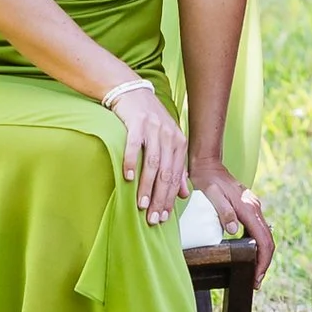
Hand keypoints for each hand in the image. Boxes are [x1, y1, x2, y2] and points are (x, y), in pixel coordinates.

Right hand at [107, 78, 188, 223]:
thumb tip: (184, 194)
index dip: (169, 199)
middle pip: (166, 173)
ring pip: (152, 163)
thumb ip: (177, 167)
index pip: (175, 176)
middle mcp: (169, 135)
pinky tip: (127, 177)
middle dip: (160, 198)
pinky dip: (131, 162)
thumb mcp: (168, 142)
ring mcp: (153, 128)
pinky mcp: (137, 122)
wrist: (133, 93)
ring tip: (141, 204)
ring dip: (147, 186)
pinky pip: (134, 145)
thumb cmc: (150, 122)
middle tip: (153, 218)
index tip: (163, 218)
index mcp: (179, 143)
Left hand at [189, 154, 274, 279]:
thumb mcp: (212, 195)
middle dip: (264, 263)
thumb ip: (224, 211)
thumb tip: (234, 230)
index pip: (263, 240)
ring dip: (262, 255)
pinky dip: (258, 245)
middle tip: (255, 282)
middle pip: (267, 240)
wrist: (207, 163)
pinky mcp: (248, 207)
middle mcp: (254, 208)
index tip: (256, 278)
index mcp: (248, 208)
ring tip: (253, 273)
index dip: (262, 261)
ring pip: (264, 235)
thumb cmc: (207, 180)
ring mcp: (253, 207)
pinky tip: (249, 254)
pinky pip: (258, 230)